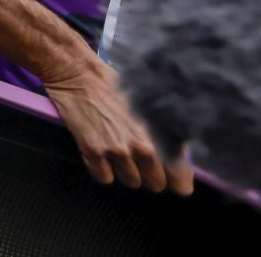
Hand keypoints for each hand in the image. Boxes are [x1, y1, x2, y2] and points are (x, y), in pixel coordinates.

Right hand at [40, 57, 191, 193]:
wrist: (79, 74)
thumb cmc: (118, 86)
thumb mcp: (153, 107)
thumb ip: (170, 135)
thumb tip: (180, 160)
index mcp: (164, 136)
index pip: (182, 185)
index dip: (174, 178)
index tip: (166, 169)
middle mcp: (145, 148)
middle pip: (155, 186)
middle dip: (149, 173)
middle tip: (138, 154)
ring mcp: (118, 151)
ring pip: (131, 182)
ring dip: (125, 170)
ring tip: (117, 148)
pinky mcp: (93, 152)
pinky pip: (104, 178)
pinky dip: (101, 168)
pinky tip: (100, 149)